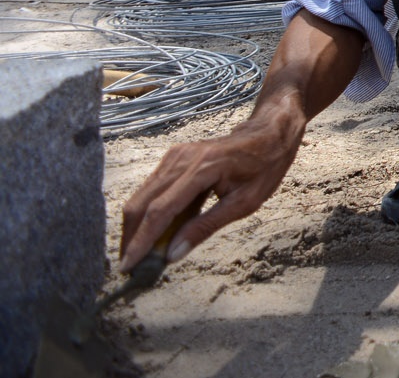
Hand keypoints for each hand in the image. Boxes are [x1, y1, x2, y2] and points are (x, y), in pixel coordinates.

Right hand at [119, 114, 301, 271]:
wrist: (269, 132)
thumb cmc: (263, 167)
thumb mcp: (244, 203)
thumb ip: (205, 227)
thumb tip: (172, 255)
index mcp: (202, 169)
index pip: (160, 210)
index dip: (142, 240)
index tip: (128, 266)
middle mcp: (180, 159)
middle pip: (141, 203)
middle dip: (131, 237)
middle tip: (130, 267)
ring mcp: (174, 156)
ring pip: (141, 197)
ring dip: (136, 227)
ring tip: (139, 255)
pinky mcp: (172, 158)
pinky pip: (151, 189)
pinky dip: (147, 213)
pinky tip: (153, 233)